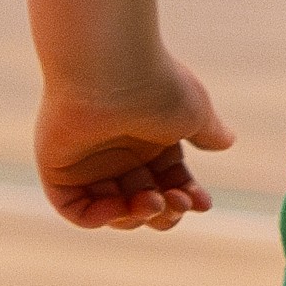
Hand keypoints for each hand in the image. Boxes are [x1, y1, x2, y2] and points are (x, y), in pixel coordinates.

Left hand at [35, 58, 230, 231]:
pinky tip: (123, 208)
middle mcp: (117, 151)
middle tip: (177, 202)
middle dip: (165, 211)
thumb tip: (227, 142)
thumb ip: (208, 132)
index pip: (169, 181)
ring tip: (154, 201)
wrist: (113, 68)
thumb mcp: (195, 113)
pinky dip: (100, 217)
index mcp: (149, 137)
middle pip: (143, 201)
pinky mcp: (57, 168)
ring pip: (113, 209)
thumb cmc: (158, 86)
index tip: (203, 203)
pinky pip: (75, 208)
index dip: (187, 196)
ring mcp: (86, 161)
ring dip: (138, 216)